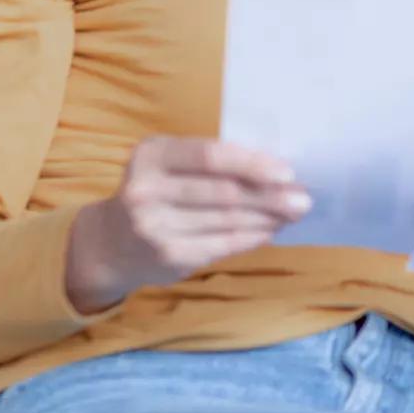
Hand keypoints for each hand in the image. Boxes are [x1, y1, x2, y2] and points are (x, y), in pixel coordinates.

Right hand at [64, 137, 309, 313]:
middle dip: (270, 196)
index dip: (251, 164)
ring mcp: (154, 228)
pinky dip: (252, 237)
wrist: (110, 243)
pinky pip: (223, 245)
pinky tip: (270, 230)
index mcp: (152, 155)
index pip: (209, 156)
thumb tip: (277, 169)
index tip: (286, 171)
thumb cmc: (157, 192)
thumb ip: (212, 163)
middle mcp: (146, 190)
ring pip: (228, 221)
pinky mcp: (168, 257)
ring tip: (293, 212)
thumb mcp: (169, 165)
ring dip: (268, 217)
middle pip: (224, 192)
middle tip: (304, 197)